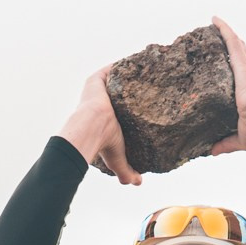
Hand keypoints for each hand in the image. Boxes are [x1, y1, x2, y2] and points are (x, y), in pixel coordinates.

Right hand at [60, 67, 141, 184]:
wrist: (92, 128)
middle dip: (132, 87)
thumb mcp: (117, 158)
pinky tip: (141, 61)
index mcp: (103, 117)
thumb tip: (137, 184)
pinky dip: (124, 63)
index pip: (117, 108)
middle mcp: (98, 101)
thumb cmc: (103, 144)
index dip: (130, 105)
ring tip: (149, 70)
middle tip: (153, 85)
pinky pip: (112, 67)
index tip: (145, 104)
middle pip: (117, 91)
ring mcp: (97, 89)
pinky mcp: (96, 79)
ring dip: (129, 73)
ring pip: (115, 78)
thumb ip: (125, 170)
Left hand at [207, 16, 245, 154]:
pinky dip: (223, 29)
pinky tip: (215, 19)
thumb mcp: (242, 138)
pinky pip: (231, 40)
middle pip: (244, 57)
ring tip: (217, 25)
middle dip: (236, 48)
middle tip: (226, 41)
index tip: (237, 66)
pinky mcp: (241, 62)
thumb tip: (212, 152)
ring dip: (228, 35)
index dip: (243, 70)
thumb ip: (227, 143)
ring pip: (237, 46)